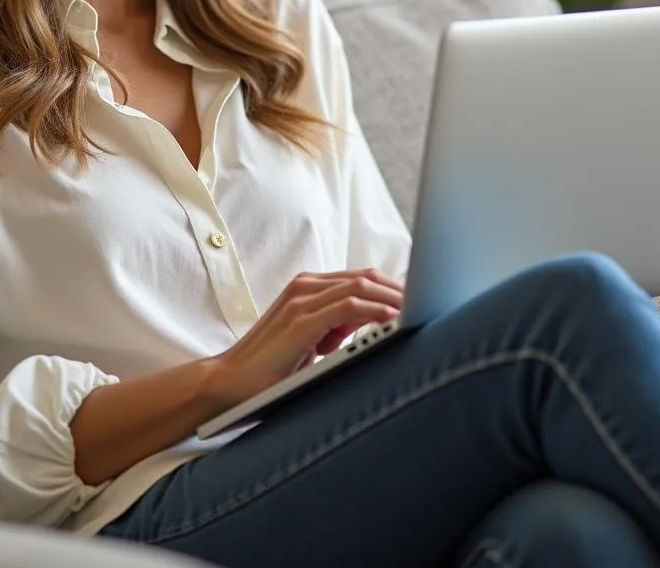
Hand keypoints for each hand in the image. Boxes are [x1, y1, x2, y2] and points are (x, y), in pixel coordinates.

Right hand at [205, 269, 404, 409]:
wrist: (229, 383)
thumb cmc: (271, 369)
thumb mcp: (312, 342)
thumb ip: (337, 327)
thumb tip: (375, 324)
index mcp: (307, 288)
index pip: (361, 278)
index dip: (393, 287)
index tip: (421, 301)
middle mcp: (304, 286)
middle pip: (366, 277)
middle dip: (400, 290)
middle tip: (430, 305)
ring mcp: (301, 300)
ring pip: (361, 287)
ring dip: (394, 299)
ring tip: (420, 313)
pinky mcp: (301, 320)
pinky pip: (349, 307)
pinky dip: (375, 312)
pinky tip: (394, 322)